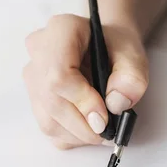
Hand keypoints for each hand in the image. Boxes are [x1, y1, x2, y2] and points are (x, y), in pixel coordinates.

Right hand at [23, 14, 148, 148]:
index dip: (82, 102)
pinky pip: (49, 128)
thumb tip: (116, 104)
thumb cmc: (117, 48)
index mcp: (60, 30)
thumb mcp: (134, 56)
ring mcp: (32, 77)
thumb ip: (132, 77)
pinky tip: (88, 125)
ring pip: (48, 120)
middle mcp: (38, 52)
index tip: (105, 117)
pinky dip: (72, 136)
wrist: (107, 48)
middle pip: (52, 101)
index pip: (59, 75)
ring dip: (79, 134)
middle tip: (109, 131)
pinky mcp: (35, 99)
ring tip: (103, 128)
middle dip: (83, 125)